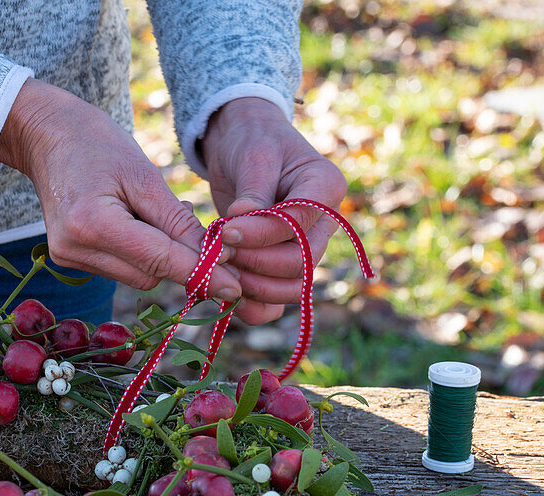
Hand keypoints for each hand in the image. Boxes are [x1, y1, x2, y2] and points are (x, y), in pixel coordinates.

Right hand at [0, 79, 242, 301]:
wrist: (45, 136)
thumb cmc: (97, 144)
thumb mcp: (144, 175)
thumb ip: (178, 223)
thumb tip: (217, 261)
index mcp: (92, 225)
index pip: (159, 260)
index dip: (201, 274)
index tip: (235, 288)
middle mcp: (75, 250)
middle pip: (150, 275)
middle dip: (180, 260)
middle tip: (198, 228)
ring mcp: (68, 259)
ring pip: (138, 276)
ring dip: (160, 256)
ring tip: (156, 212)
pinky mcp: (69, 260)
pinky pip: (122, 268)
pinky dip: (141, 253)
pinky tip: (138, 222)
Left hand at [200, 97, 346, 324]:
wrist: (243, 144)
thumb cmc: (252, 141)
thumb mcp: (253, 156)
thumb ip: (253, 191)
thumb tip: (242, 218)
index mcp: (324, 187)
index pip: (298, 224)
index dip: (261, 234)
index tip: (225, 230)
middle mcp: (323, 222)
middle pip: (300, 263)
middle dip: (255, 263)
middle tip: (219, 253)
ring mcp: (307, 246)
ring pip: (292, 286)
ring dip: (255, 288)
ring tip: (220, 271)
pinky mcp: (284, 263)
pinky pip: (279, 297)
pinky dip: (256, 305)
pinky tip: (229, 302)